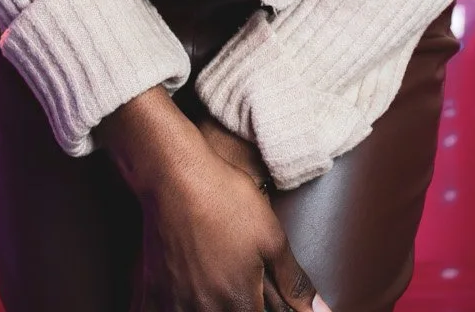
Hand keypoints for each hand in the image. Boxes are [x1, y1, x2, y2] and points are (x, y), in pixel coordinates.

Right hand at [97, 89, 323, 311]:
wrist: (175, 176)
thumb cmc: (225, 201)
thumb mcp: (272, 237)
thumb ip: (295, 282)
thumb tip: (322, 311)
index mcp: (239, 305)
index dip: (271, 310)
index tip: (264, 294)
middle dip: (240, 305)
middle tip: (239, 280)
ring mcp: (175, 305)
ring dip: (208, 306)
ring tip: (214, 285)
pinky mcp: (152, 293)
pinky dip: (175, 307)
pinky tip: (182, 295)